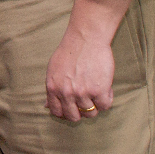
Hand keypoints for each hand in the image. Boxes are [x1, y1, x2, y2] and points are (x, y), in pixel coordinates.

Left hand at [45, 0, 131, 120]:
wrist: (86, 38)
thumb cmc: (70, 52)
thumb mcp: (53, 70)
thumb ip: (52, 89)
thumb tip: (46, 106)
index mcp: (53, 87)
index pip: (57, 112)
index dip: (66, 112)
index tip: (73, 108)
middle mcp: (66, 92)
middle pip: (74, 117)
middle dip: (81, 112)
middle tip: (86, 101)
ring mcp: (83, 93)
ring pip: (91, 113)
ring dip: (95, 104)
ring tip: (96, 89)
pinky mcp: (99, 90)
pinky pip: (105, 106)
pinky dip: (107, 98)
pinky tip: (105, 87)